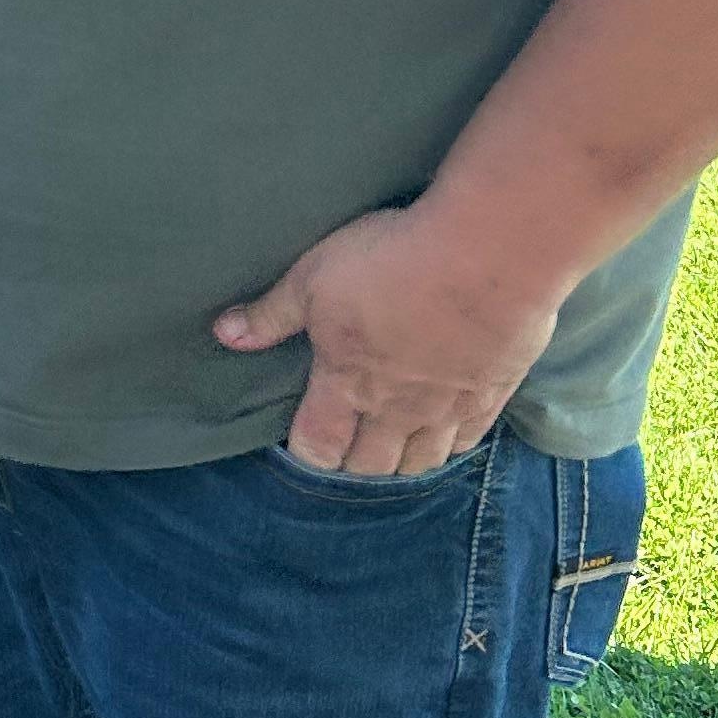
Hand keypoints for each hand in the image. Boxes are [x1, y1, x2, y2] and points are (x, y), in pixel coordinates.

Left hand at [212, 204, 564, 472]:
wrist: (488, 252)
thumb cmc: (394, 259)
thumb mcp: (314, 277)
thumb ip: (272, 314)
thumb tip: (225, 334)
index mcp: (347, 382)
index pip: (319, 446)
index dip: (307, 451)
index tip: (303, 441)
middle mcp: (397, 408)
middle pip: (371, 465)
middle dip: (352, 464)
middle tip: (345, 446)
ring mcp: (448, 407)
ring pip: (421, 462)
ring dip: (401, 462)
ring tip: (390, 449)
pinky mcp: (493, 394)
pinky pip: (468, 442)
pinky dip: (450, 447)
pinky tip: (444, 436)